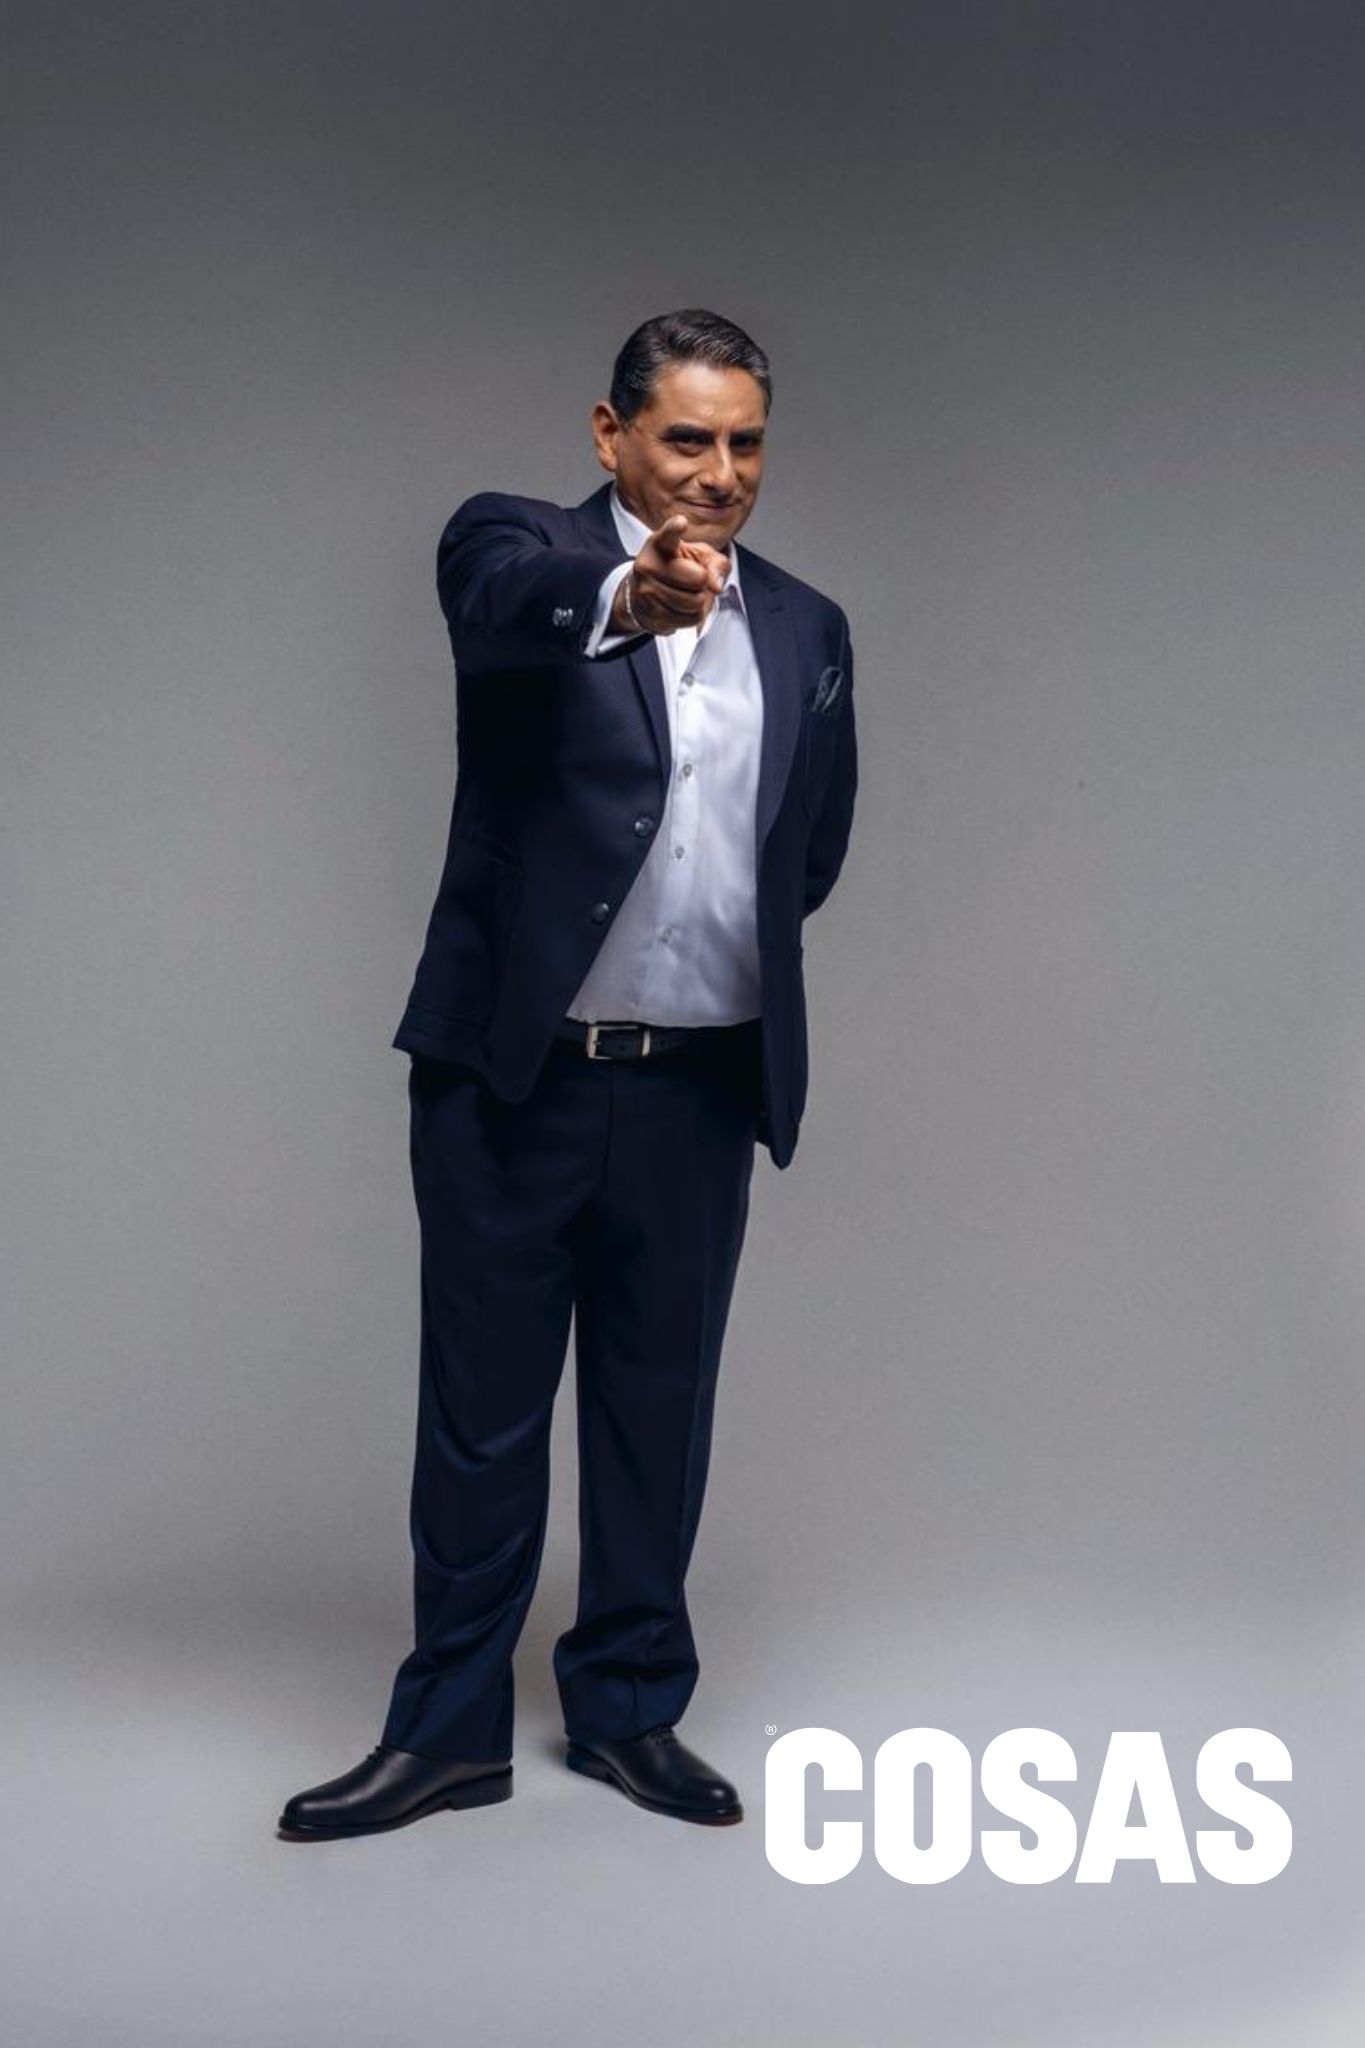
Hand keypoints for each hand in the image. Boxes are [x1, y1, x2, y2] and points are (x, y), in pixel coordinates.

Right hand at [612, 514, 728, 635]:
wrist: (648, 594)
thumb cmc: (678, 568)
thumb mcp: (700, 557)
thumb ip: (716, 564)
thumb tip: (716, 586)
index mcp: (659, 544)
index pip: (668, 536)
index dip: (675, 529)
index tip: (681, 523)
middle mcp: (647, 564)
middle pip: (698, 579)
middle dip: (702, 582)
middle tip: (692, 579)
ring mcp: (646, 590)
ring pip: (695, 602)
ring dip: (698, 601)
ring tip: (684, 593)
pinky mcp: (651, 614)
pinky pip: (690, 619)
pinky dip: (693, 615)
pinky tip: (680, 606)